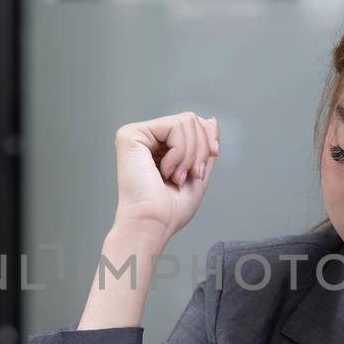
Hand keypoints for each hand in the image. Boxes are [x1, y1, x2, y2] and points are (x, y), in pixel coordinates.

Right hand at [110, 111, 220, 243]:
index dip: (208, 139)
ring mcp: (138, 134)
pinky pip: (174, 126)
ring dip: (189, 155)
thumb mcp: (198, 173)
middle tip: (189, 176)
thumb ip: (204, 147)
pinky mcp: (131, 134)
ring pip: (186, 121)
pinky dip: (180, 152)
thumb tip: (212, 120)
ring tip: (176, 177)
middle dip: (200, 151)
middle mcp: (147, 138)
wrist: (153, 223)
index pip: (193, 125)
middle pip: (191, 120)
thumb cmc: (170, 210)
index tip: (207, 164)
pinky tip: (165, 171)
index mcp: (160, 147)